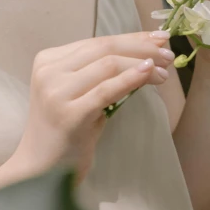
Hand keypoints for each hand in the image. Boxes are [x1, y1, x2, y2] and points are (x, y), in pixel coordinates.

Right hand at [10, 31, 173, 184]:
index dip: (132, 38)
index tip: (159, 39)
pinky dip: (131, 79)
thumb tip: (146, 53)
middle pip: (104, 49)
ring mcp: (56, 93)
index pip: (97, 42)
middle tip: (168, 55)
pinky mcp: (69, 115)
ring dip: (142, 64)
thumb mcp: (79, 93)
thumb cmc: (67, 131)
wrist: (40, 171)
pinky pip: (107, 90)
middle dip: (141, 48)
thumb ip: (100, 72)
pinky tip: (149, 74)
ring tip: (164, 73)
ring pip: (108, 65)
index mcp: (48, 60)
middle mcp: (48, 72)